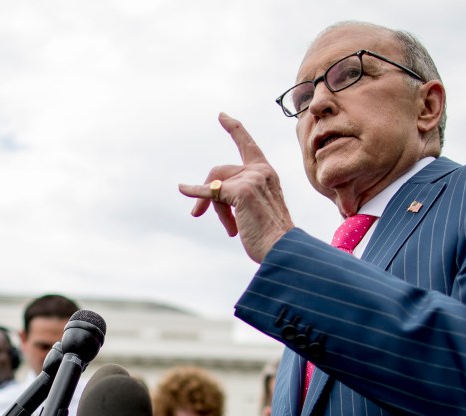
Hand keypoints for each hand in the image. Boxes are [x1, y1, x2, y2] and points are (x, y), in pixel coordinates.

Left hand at [178, 113, 293, 262]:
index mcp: (267, 173)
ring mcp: (251, 179)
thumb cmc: (270, 236)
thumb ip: (237, 195)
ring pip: (215, 184)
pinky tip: (183, 189)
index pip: (248, 144)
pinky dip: (195, 191)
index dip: (234, 128)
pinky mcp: (241, 192)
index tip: (222, 116)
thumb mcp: (254, 208)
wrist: (282, 249)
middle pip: (220, 171)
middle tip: (199, 215)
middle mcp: (261, 171)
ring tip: (229, 229)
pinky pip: (210, 191)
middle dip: (208, 193)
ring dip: (214, 207)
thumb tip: (206, 193)